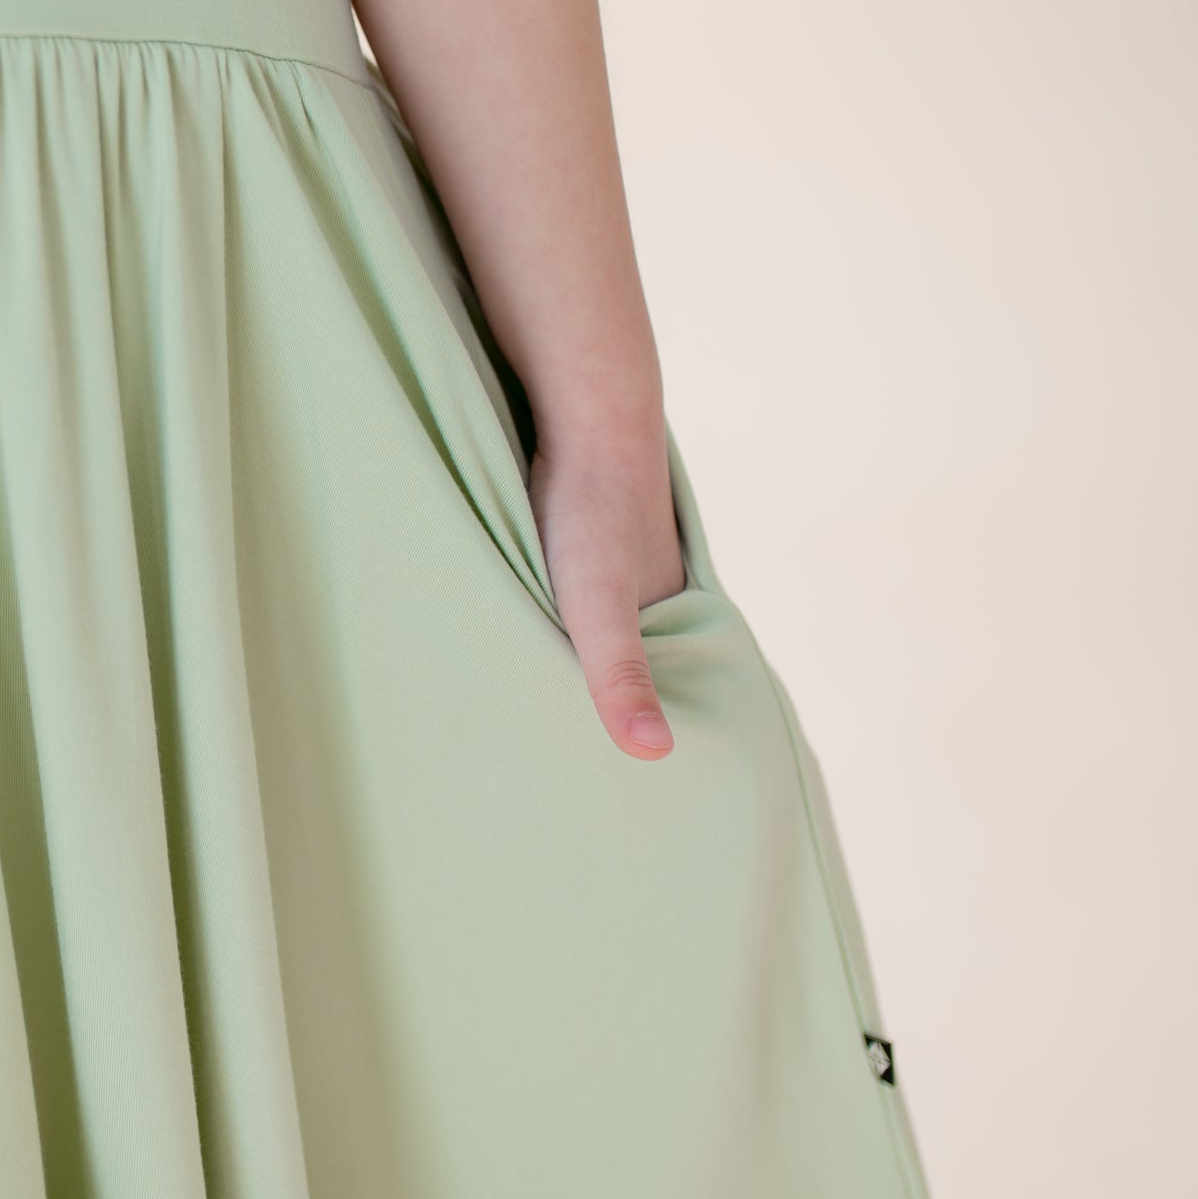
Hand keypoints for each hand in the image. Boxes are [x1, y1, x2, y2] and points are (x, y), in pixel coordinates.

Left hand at [527, 423, 686, 761]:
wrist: (583, 410)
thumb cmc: (590, 515)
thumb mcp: (598, 610)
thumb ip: (621, 678)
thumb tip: (655, 755)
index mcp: (675, 620)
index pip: (668, 697)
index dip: (642, 732)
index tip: (603, 788)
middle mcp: (657, 593)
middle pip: (633, 664)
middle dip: (606, 702)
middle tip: (559, 760)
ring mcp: (622, 561)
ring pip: (597, 625)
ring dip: (572, 654)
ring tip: (534, 704)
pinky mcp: (582, 533)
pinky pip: (567, 586)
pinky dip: (552, 608)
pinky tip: (522, 622)